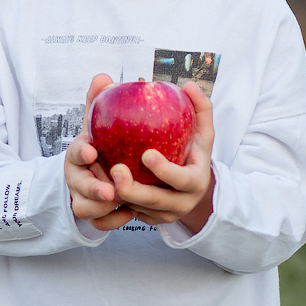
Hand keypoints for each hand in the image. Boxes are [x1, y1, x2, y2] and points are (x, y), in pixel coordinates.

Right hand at [64, 74, 134, 230]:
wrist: (88, 173)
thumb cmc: (98, 143)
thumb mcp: (96, 124)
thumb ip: (98, 102)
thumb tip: (103, 76)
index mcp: (78, 153)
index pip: (74, 151)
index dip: (80, 152)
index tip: (92, 151)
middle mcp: (76, 177)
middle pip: (77, 186)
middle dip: (92, 188)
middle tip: (111, 190)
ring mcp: (82, 198)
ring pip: (85, 210)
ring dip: (103, 208)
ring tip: (124, 203)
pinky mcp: (92, 216)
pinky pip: (100, 225)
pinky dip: (113, 221)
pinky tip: (130, 213)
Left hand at [109, 81, 214, 233]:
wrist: (196, 185)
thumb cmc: (195, 150)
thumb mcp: (203, 131)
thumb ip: (200, 108)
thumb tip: (189, 85)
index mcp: (196, 180)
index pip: (182, 179)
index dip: (165, 170)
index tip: (146, 153)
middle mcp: (183, 202)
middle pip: (156, 201)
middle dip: (134, 189)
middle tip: (114, 170)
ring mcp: (167, 214)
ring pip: (140, 209)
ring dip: (121, 195)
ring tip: (102, 176)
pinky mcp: (152, 220)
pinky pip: (133, 213)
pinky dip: (119, 202)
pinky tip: (103, 185)